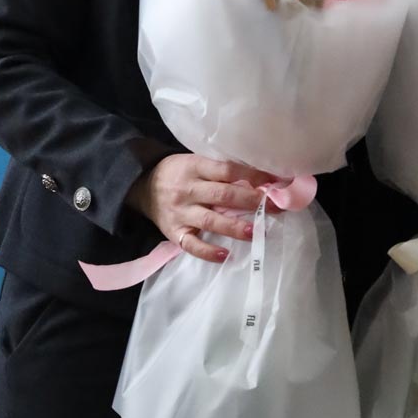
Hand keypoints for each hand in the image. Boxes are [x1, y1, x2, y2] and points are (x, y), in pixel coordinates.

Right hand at [127, 154, 277, 263]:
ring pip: (210, 221)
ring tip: (256, 231)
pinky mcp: (174, 233)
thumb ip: (220, 171)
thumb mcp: (196, 162)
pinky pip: (191, 245)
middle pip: (223, 196)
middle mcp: (188, 190)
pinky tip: (226, 255)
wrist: (142, 186)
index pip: (227, 170)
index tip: (274, 182)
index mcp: (195, 167)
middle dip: (251, 202)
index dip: (252, 176)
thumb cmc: (179, 172)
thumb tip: (261, 180)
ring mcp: (180, 213)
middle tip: (275, 207)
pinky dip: (208, 252)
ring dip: (235, 227)